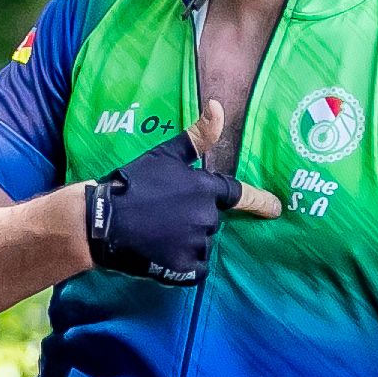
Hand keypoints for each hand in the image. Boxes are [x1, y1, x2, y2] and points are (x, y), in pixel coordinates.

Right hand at [84, 133, 277, 284]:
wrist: (101, 220)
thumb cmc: (132, 182)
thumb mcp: (164, 154)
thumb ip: (197, 135)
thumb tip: (217, 105)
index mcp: (205, 188)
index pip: (240, 194)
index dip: (260, 201)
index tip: (276, 208)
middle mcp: (206, 217)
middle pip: (210, 222)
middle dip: (192, 220)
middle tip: (162, 215)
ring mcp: (195, 244)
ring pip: (201, 246)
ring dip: (186, 243)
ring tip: (157, 234)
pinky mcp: (183, 268)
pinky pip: (194, 270)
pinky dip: (182, 266)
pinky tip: (161, 255)